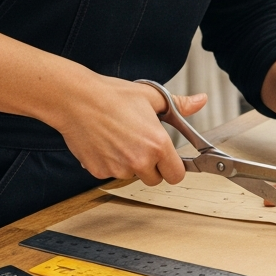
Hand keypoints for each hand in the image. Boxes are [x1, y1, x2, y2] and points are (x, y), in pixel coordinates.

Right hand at [51, 75, 207, 185]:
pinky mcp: (99, 171)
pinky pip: (111, 174)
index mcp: (158, 145)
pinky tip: (105, 143)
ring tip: (120, 139)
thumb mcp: (152, 96)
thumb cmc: (111, 96)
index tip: (168, 159)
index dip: (173, 167)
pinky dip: (110, 163)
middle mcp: (140, 161)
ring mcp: (118, 169)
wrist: (76, 99)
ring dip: (129, 165)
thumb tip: (199, 101)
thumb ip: (180, 104)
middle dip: (151, 167)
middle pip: (154, 179)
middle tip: (141, 145)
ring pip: (131, 176)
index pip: (177, 175)